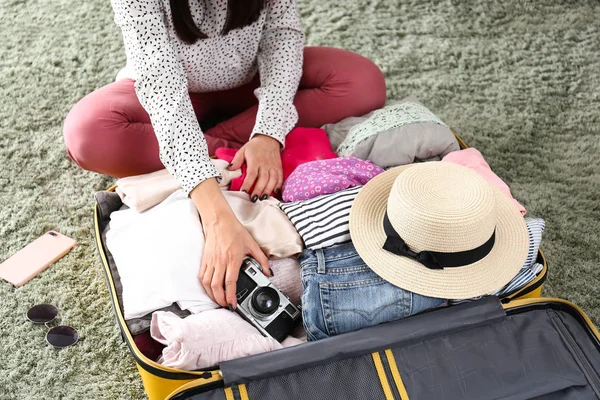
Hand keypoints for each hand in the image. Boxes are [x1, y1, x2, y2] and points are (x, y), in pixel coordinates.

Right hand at [190, 178, 270, 308]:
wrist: (219, 220)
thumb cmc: (234, 231)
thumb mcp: (252, 244)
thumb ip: (262, 259)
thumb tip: (268, 271)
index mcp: (232, 258)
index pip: (230, 281)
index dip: (230, 295)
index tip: (233, 304)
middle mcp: (220, 261)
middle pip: (216, 286)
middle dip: (220, 299)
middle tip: (226, 305)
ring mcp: (211, 261)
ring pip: (207, 283)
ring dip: (212, 295)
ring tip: (218, 299)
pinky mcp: (205, 259)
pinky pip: (202, 276)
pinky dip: (205, 286)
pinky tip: (210, 289)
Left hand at [229, 134, 282, 200]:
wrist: (269, 139)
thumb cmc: (254, 146)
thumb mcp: (243, 150)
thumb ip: (237, 160)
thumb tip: (229, 169)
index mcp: (255, 160)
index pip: (252, 174)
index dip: (247, 184)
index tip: (243, 192)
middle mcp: (265, 164)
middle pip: (263, 179)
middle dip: (258, 190)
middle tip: (253, 199)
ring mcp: (273, 166)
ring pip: (272, 180)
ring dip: (268, 190)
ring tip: (263, 198)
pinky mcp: (279, 167)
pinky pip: (280, 177)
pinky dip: (278, 185)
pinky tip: (275, 192)